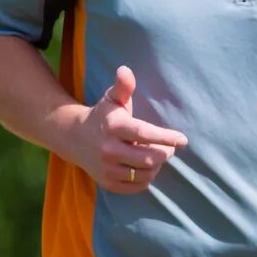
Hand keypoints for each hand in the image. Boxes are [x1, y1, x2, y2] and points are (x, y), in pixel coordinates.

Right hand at [77, 66, 188, 193]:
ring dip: (157, 165)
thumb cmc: (103, 116)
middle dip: (165, 152)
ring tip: (153, 154)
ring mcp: (107, 169)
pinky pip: (138, 186)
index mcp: (113, 127)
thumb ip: (123, 86)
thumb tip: (125, 69)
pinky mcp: (107, 183)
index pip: (145, 134)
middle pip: (151, 158)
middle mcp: (108, 150)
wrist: (74, 138)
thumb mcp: (112, 99)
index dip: (167, 137)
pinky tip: (143, 166)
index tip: (183, 139)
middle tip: (167, 147)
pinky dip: (147, 178)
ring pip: (147, 173)